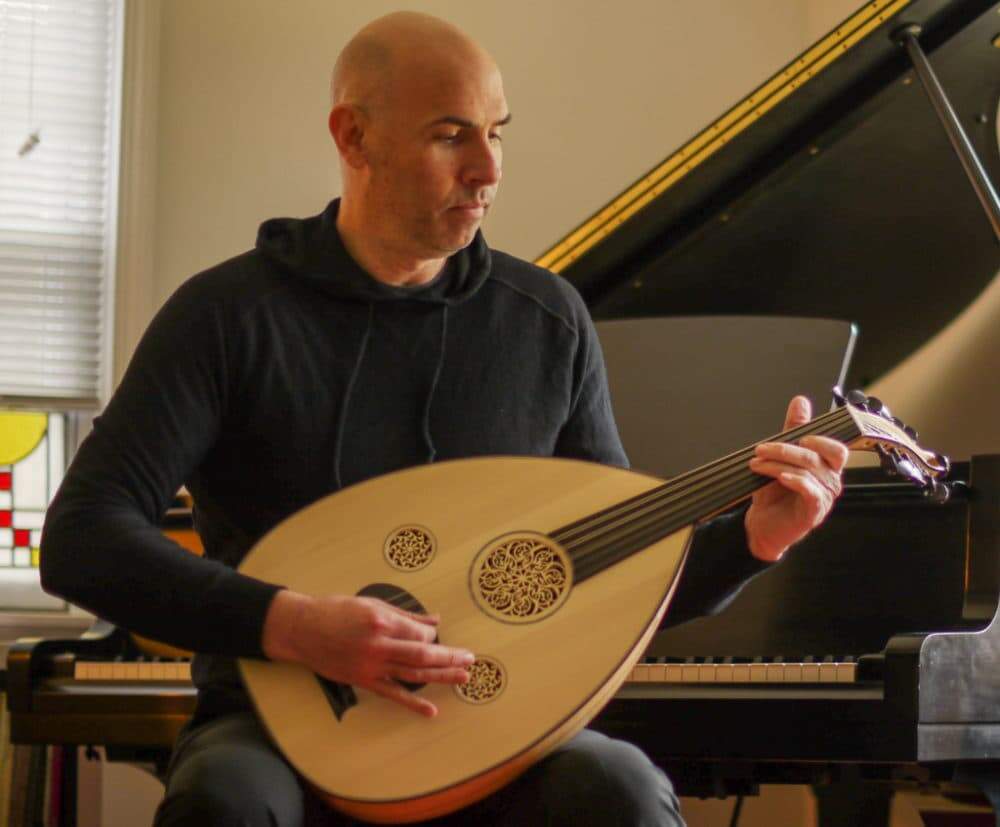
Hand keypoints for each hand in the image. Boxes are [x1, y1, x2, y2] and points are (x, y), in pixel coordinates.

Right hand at [262, 590, 473, 716]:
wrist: (302, 629)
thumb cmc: (336, 610)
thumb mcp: (371, 604)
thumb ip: (405, 614)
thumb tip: (434, 620)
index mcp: (381, 621)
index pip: (420, 633)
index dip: (432, 635)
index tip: (433, 634)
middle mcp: (379, 645)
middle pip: (423, 654)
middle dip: (450, 656)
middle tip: (470, 658)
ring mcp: (371, 666)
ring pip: (413, 674)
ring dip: (441, 676)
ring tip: (463, 677)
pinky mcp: (364, 681)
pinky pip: (393, 694)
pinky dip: (413, 703)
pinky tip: (431, 710)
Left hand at [744, 395, 848, 561]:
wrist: (762, 525)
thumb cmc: (773, 493)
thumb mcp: (780, 457)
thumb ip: (792, 430)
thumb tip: (801, 401)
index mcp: (826, 467)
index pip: (836, 448)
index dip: (819, 439)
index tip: (796, 435)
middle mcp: (830, 481)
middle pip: (818, 456)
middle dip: (787, 448)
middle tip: (762, 448)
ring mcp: (824, 497)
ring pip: (808, 471)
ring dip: (778, 464)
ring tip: (757, 464)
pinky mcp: (814, 512)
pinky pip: (810, 491)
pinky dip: (795, 481)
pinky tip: (780, 478)